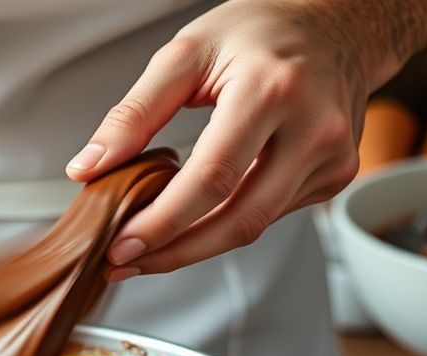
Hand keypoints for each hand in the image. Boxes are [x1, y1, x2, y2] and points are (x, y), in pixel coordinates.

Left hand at [68, 0, 380, 279]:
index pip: (212, 178)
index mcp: (271, 90)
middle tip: (126, 259)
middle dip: (175, 251)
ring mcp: (332, 157)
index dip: (163, 222)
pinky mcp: (335, 175)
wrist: (337, 22)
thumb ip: (133, 114)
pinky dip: (227, 222)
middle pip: (238, 219)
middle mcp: (312, 128)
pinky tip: (196, 217)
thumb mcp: (185, 54)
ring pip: (255, 226)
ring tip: (148, 245)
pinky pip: (271, 214)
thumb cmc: (261, 31)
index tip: (122, 244)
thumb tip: (89, 167)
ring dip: (196, 245)